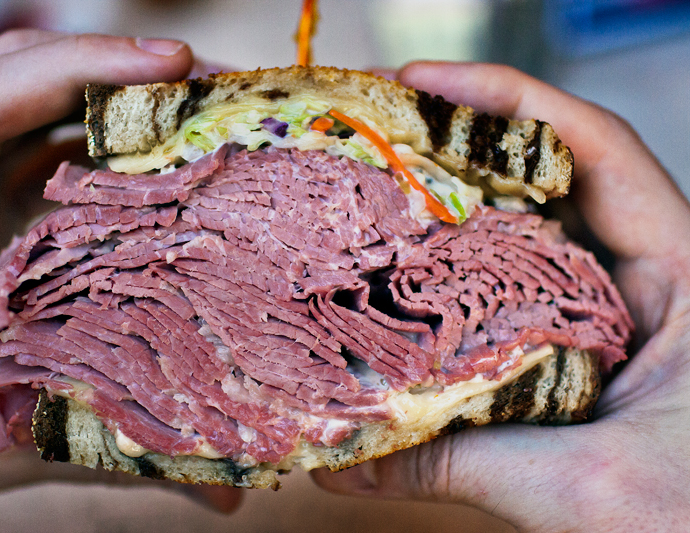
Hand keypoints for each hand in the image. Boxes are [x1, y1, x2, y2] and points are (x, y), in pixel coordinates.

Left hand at [0, 30, 240, 531]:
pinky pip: (62, 171)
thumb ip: (78, 433)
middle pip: (24, 85)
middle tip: (216, 93)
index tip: (174, 64)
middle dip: (121, 74)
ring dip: (127, 112)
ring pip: (47, 123)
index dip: (80, 63)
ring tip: (209, 125)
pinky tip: (172, 181)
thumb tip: (210, 479)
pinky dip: (120, 162)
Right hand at [313, 62, 689, 531]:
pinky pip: (510, 288)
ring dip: (455, 208)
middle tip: (376, 132)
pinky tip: (407, 275)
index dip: (511, 102)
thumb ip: (463, 463)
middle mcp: (644, 275)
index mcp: (683, 274)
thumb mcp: (586, 487)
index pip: (598, 150)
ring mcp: (605, 307)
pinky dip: (458, 273)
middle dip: (464, 145)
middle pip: (547, 178)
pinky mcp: (577, 343)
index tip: (424, 84)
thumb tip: (347, 461)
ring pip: (524, 231)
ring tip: (376, 190)